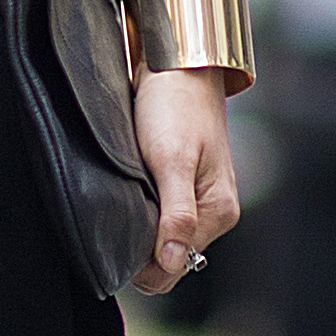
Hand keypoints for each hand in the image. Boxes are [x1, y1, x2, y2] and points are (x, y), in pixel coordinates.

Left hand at [130, 64, 240, 294]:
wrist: (177, 66)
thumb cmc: (176, 107)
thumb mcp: (172, 160)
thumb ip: (176, 214)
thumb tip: (174, 263)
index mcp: (218, 212)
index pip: (174, 268)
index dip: (141, 264)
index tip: (117, 238)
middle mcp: (214, 213)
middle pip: (168, 260)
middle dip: (140, 248)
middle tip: (117, 213)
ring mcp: (199, 202)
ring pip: (162, 241)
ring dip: (140, 229)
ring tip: (126, 197)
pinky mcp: (184, 189)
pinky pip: (160, 219)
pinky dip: (142, 213)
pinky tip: (131, 191)